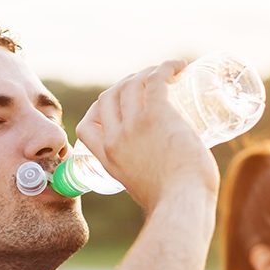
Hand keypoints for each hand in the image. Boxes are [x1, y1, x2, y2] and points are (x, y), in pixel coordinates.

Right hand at [74, 60, 219, 211]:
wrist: (183, 204)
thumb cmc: (175, 204)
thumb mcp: (145, 191)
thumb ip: (147, 181)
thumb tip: (166, 180)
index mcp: (108, 159)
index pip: (86, 126)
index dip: (98, 112)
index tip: (118, 107)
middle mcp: (115, 139)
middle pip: (108, 98)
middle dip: (125, 85)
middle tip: (149, 86)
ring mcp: (134, 126)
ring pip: (131, 84)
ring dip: (147, 72)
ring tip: (167, 74)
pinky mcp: (157, 115)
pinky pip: (155, 79)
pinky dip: (167, 67)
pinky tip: (180, 65)